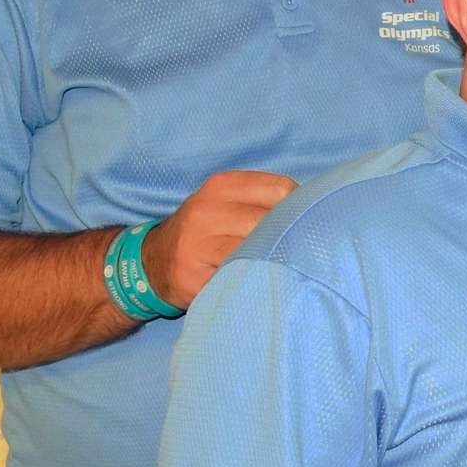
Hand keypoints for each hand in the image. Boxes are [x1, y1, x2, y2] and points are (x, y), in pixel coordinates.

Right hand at [142, 169, 296, 309]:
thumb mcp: (226, 204)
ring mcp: (199, 244)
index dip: (300, 207)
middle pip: (273, 221)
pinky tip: (259, 281)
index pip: (280, 189)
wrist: (152, 262)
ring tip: (278, 266)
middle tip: (297, 250)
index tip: (305, 223)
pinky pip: (241, 277)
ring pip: (259, 250)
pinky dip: (257, 280)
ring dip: (275, 260)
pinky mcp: (196, 277)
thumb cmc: (204, 232)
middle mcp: (208, 210)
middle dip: (290, 236)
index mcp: (221, 185)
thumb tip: (314, 209)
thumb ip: (262, 201)